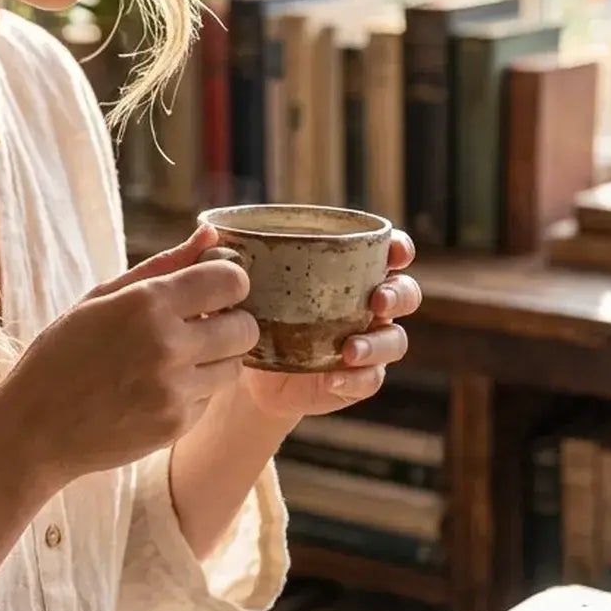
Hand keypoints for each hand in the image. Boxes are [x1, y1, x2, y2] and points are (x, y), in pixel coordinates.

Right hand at [0, 224, 258, 492]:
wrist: (35, 426)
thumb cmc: (64, 351)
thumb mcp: (102, 296)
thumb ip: (163, 264)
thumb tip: (210, 235)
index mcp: (146, 303)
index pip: (230, 281)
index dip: (230, 281)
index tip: (216, 288)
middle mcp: (167, 345)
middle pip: (246, 327)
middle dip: (232, 321)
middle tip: (203, 324)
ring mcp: (174, 390)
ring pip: (235, 366)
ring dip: (217, 358)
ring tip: (178, 357)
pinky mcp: (177, 426)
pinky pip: (210, 398)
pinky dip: (195, 390)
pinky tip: (157, 387)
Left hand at [239, 231, 420, 423]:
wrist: (251, 373)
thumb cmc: (252, 313)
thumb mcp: (240, 287)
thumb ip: (225, 261)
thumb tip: (205, 231)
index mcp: (348, 270)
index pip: (388, 252)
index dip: (399, 248)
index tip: (394, 251)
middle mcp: (366, 305)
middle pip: (405, 293)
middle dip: (398, 294)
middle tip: (375, 301)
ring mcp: (367, 342)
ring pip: (395, 339)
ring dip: (378, 343)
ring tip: (350, 350)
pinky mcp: (357, 378)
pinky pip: (371, 379)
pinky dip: (355, 379)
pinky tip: (333, 378)